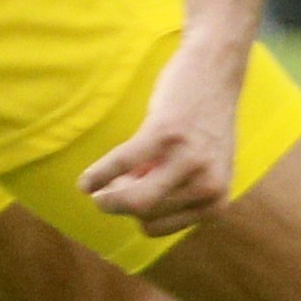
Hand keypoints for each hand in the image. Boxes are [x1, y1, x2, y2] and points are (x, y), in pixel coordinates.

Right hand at [77, 43, 246, 237]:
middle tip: (114, 183)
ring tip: (97, 186)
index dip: (134, 213)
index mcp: (216, 200)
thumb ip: (164, 192)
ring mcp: (190, 160)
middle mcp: (209, 185)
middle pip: (142, 215)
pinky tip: (85, 183)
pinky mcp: (168, 133)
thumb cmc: (198, 125)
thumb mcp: (193, 172)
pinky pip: (121, 164)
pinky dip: (97, 175)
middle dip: (118, 202)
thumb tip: (116, 204)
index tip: (131, 191)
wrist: (215, 73)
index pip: (157, 228)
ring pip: (133, 200)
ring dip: (105, 195)